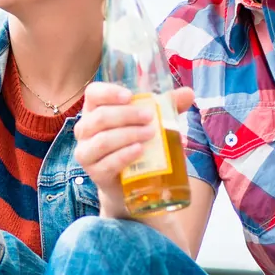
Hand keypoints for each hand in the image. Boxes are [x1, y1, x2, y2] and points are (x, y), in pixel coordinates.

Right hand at [73, 81, 194, 217]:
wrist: (131, 182)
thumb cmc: (138, 143)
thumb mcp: (152, 122)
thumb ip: (167, 107)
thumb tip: (188, 93)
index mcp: (95, 110)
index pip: (93, 93)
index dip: (108, 92)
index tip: (130, 96)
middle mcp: (85, 129)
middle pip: (100, 117)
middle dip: (127, 115)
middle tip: (150, 117)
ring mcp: (87, 152)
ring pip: (103, 140)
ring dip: (128, 135)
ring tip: (150, 134)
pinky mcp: (94, 173)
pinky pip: (107, 163)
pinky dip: (124, 155)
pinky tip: (139, 151)